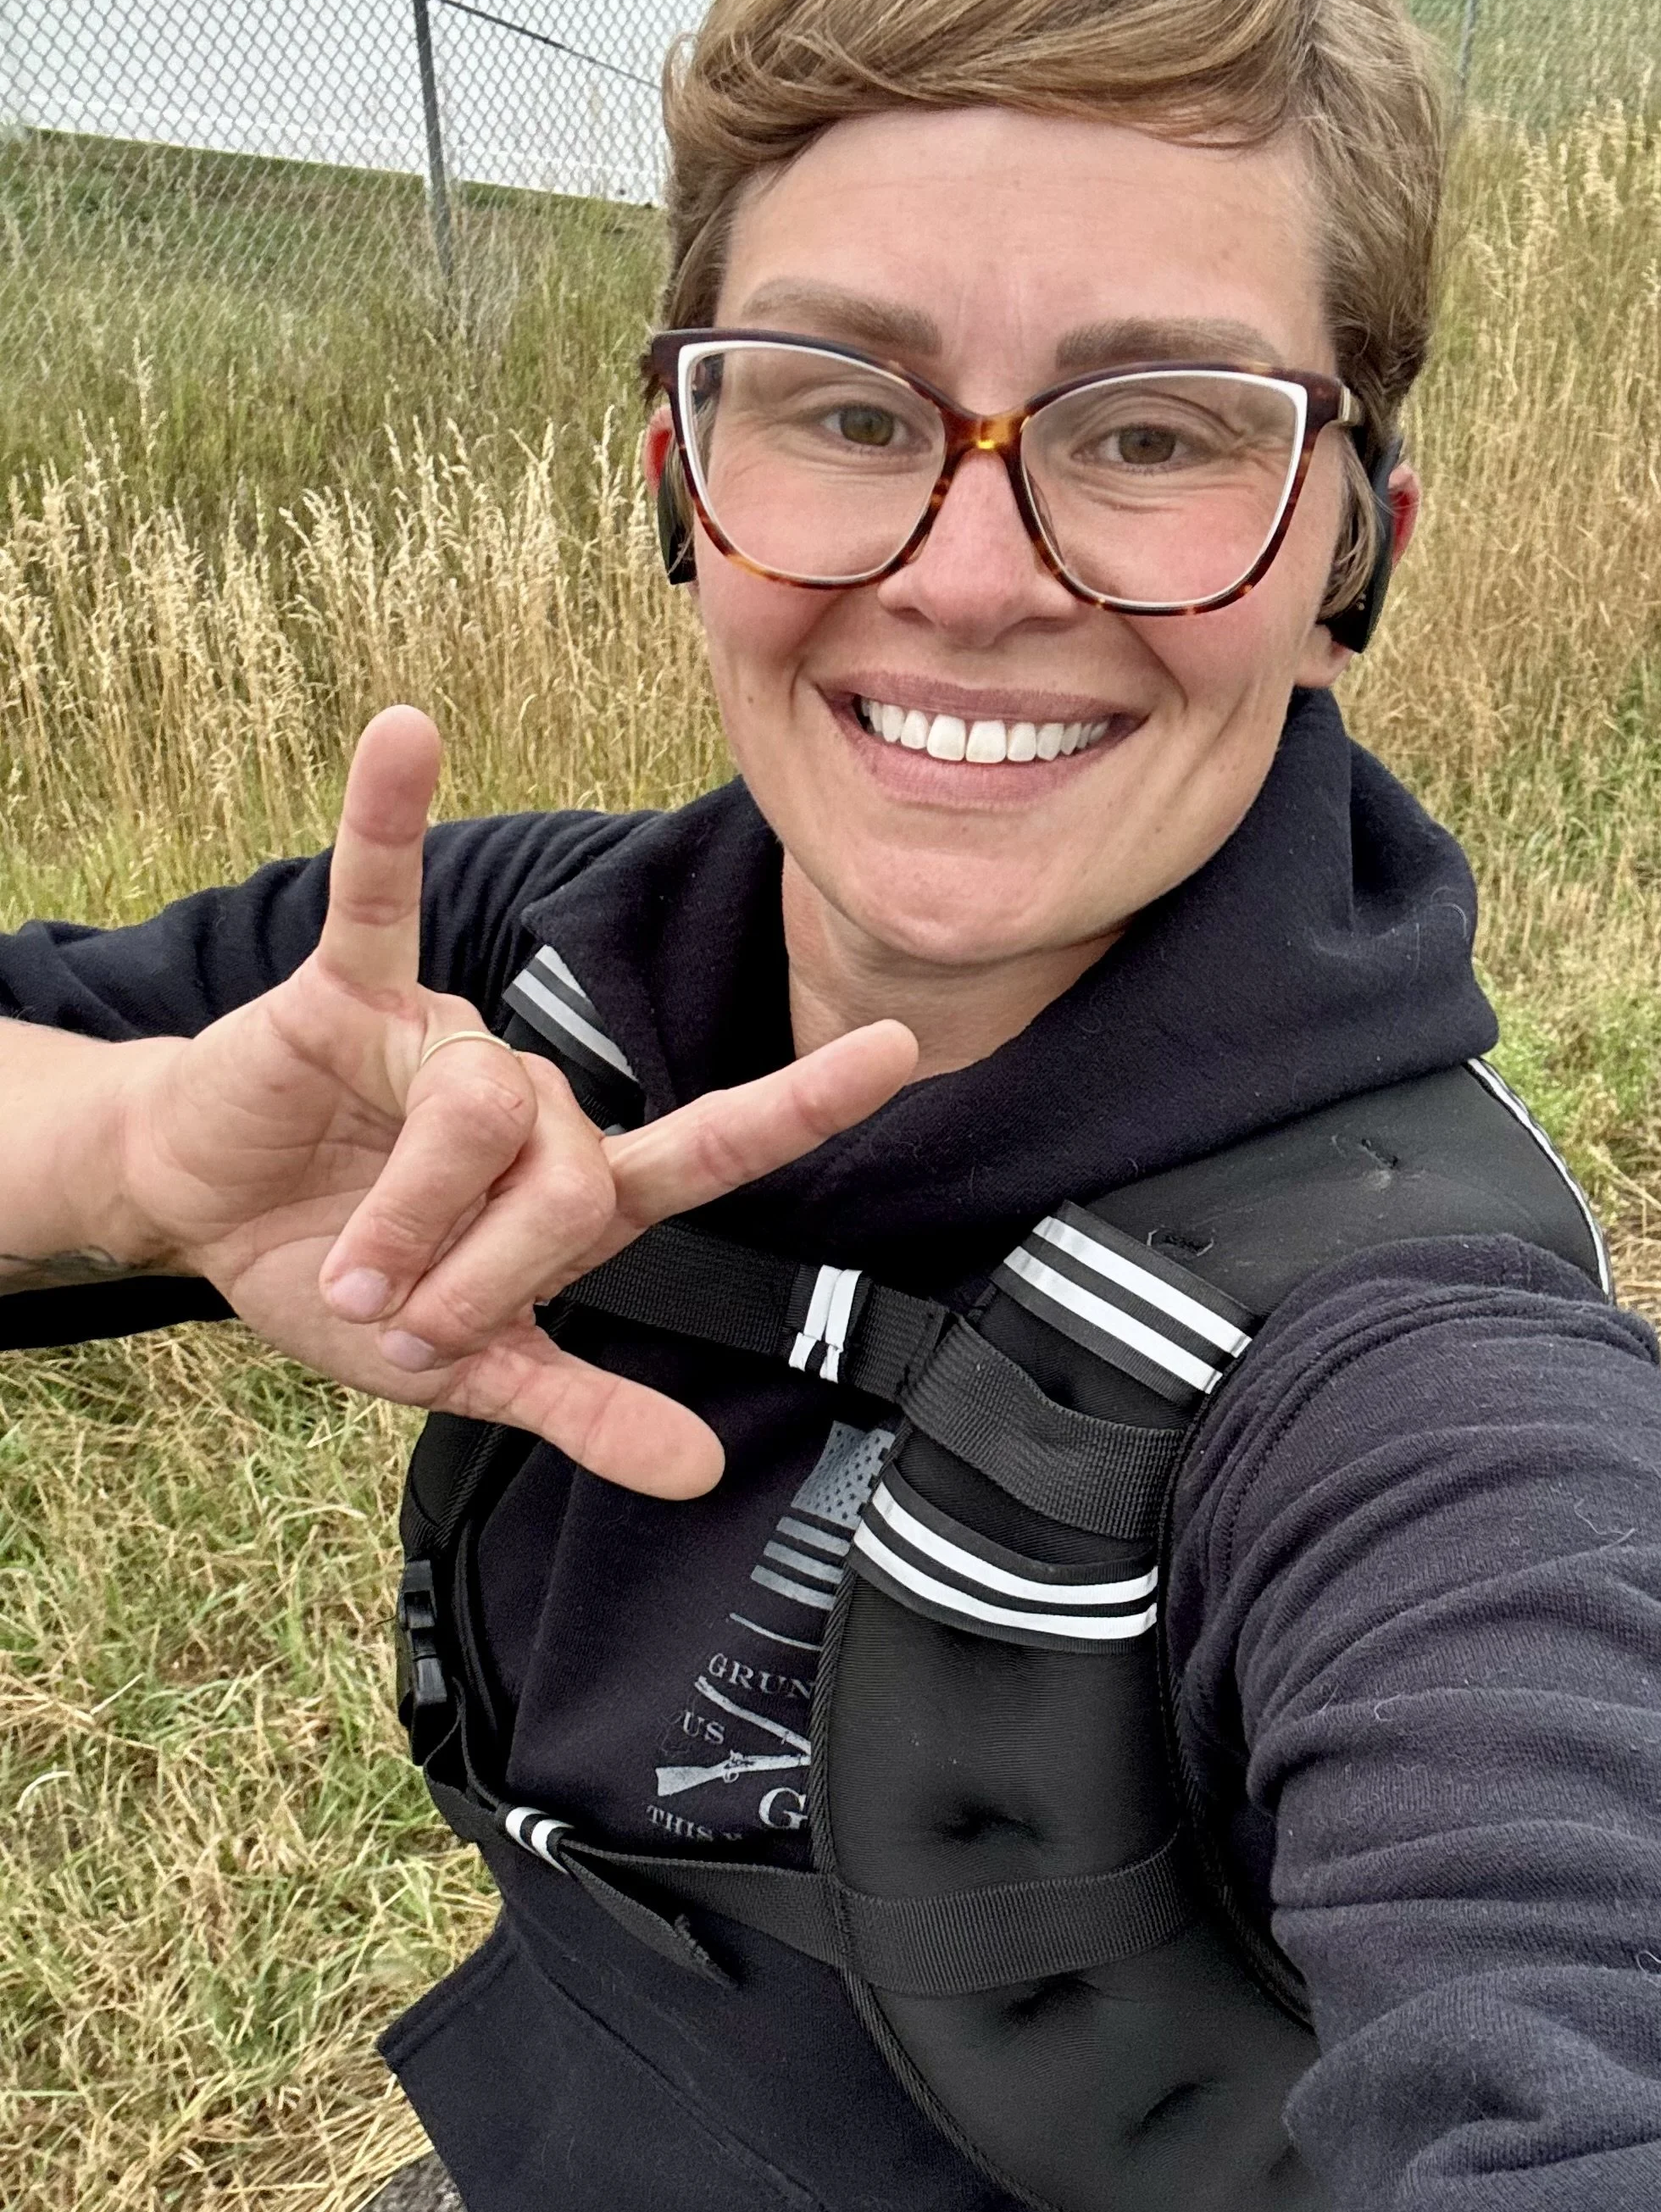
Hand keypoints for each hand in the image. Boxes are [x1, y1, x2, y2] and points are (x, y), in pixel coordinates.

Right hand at [114, 708, 915, 1494]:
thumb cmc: (343, 1282)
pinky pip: (377, 896)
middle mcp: (534, 1100)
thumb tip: (704, 1477)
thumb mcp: (465, 1372)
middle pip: (569, 1174)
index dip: (806, 1103)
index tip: (906, 1047)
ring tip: (349, 1277)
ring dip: (411, 1219)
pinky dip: (386, 820)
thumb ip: (582, 1411)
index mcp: (578, 1186)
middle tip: (404, 1321)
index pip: (714, 1142)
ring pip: (480, 1115)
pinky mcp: (354, 993)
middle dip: (484, 1274)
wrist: (203, 1222)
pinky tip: (404, 734)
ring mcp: (449, 1037)